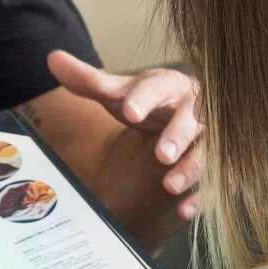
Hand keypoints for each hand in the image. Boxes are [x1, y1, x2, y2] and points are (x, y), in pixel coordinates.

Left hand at [49, 50, 203, 224]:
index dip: (144, 99)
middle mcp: (194, 107)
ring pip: (206, 150)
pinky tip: (185, 210)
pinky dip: (202, 195)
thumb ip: (89, 80)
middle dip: (178, 135)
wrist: (184, 111)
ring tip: (170, 186)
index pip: (157, 87)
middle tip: (161, 154)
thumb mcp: (120, 91)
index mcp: (169, 85)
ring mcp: (207, 135)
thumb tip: (52, 58)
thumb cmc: (149, 100)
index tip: (129, 111)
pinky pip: (214, 178)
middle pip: (191, 118)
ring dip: (192, 168)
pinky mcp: (213, 162)